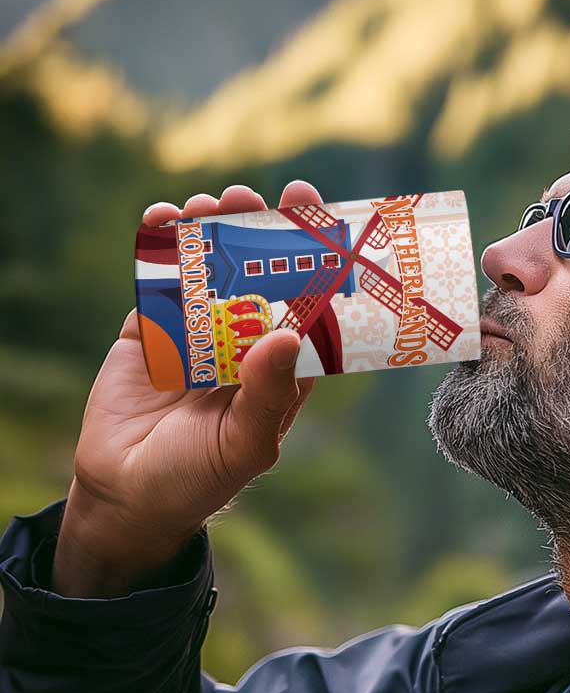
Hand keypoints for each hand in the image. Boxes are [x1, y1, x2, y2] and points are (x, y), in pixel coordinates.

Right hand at [52, 181, 323, 596]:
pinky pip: (159, 281)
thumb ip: (268, 394)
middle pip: (258, 276)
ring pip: (209, 269)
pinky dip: (160, 247)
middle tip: (259, 197)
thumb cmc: (199, 478)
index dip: (314, 264)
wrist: (126, 495)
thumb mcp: (245, 443)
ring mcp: (196, 333)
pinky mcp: (150, 330)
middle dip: (260, 233)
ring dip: (212, 231)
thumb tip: (288, 334)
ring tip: (211, 204)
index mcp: (280, 368)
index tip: (319, 219)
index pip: (306, 306)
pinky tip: (164, 218)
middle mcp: (244, 343)